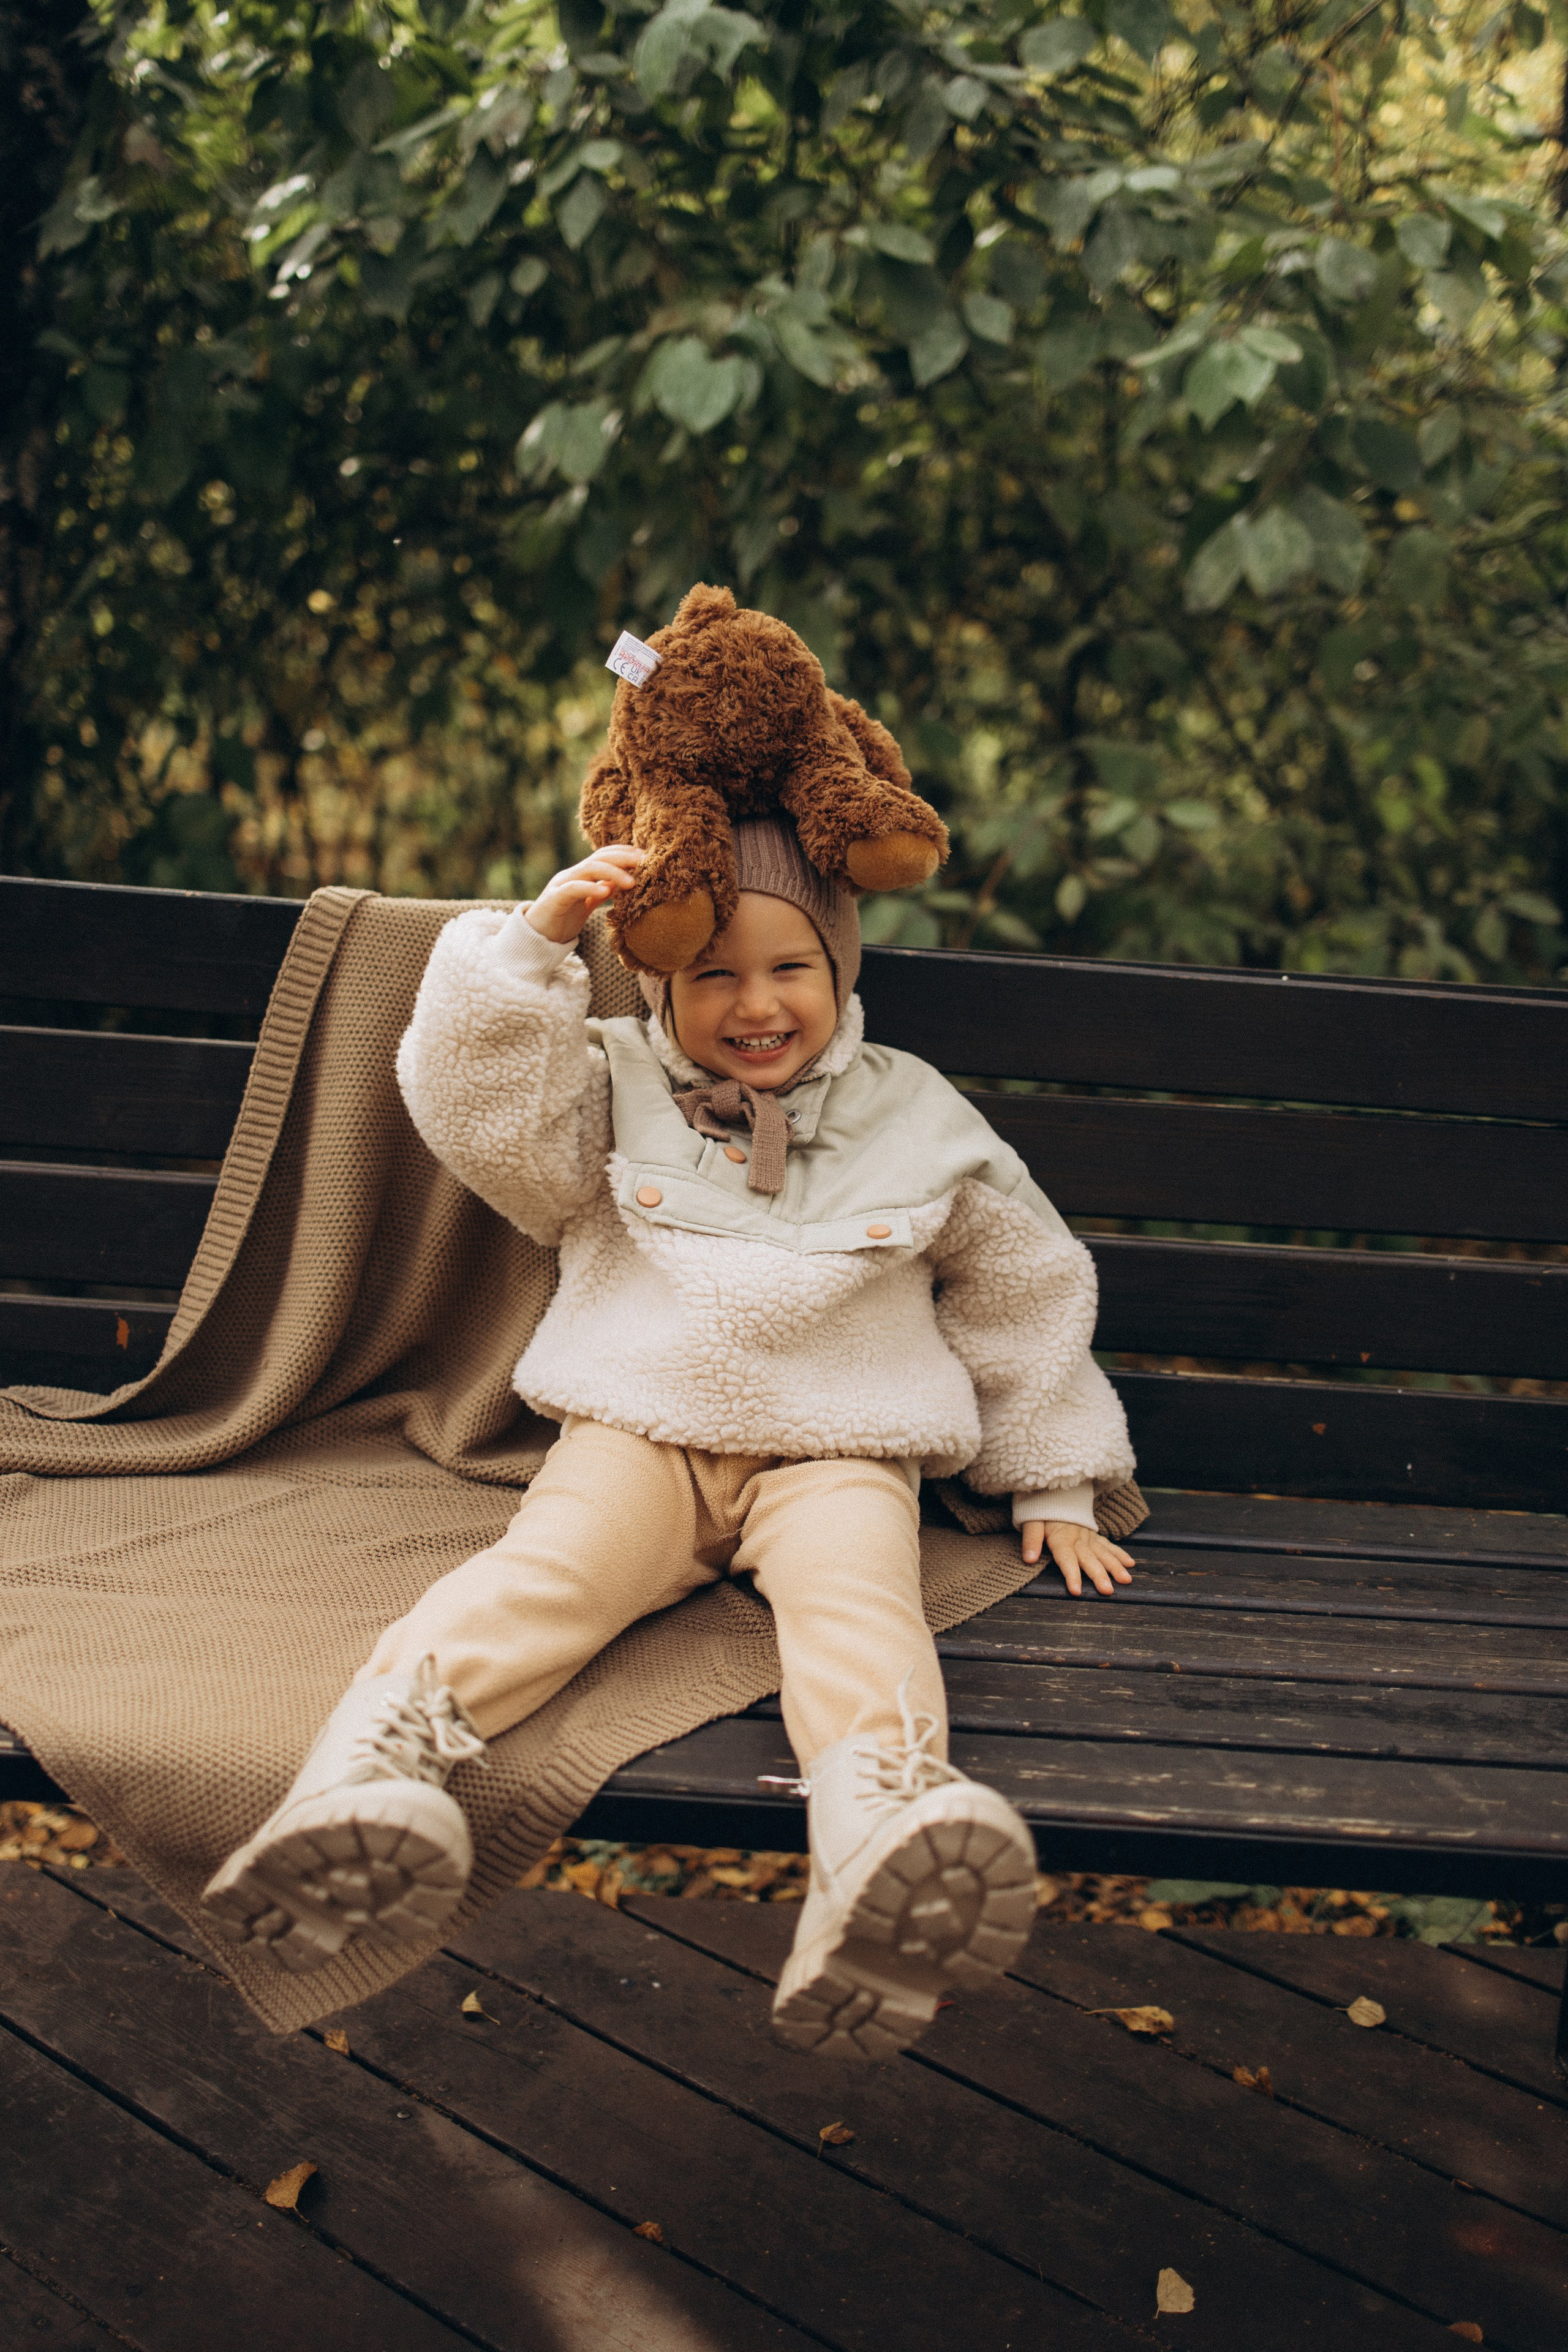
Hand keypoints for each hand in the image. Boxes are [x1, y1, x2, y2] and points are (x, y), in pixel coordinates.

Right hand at [524, 844, 644, 943]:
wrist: (536, 937)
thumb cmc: (563, 920)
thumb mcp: (587, 905)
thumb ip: (601, 892)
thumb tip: (622, 883)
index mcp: (581, 875)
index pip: (604, 855)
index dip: (625, 853)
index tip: (646, 857)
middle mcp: (572, 874)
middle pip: (600, 857)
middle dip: (624, 858)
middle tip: (645, 862)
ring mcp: (562, 884)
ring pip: (589, 869)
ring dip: (613, 873)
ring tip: (632, 883)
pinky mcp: (554, 898)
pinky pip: (573, 888)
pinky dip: (591, 888)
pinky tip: (606, 891)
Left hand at [1021, 1519, 1134, 1597]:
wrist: (1052, 1490)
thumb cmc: (1039, 1509)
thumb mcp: (1029, 1521)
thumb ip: (1031, 1540)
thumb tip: (1029, 1559)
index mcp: (1060, 1537)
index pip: (1066, 1558)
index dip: (1071, 1574)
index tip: (1077, 1590)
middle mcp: (1077, 1538)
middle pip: (1089, 1558)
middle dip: (1099, 1575)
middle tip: (1108, 1591)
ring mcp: (1087, 1536)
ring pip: (1103, 1552)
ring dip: (1115, 1566)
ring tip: (1126, 1579)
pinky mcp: (1092, 1534)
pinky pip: (1107, 1544)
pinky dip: (1119, 1554)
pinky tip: (1130, 1564)